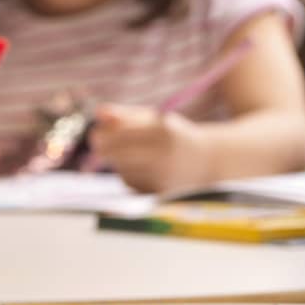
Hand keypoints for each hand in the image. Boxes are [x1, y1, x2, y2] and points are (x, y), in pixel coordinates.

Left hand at [88, 104, 210, 193]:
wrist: (209, 162)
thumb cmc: (174, 136)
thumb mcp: (154, 119)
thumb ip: (125, 115)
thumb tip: (99, 112)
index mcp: (164, 132)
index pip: (120, 135)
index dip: (102, 134)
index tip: (94, 134)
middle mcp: (165, 156)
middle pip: (117, 154)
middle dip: (104, 149)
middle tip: (98, 145)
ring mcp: (164, 176)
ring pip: (122, 169)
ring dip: (119, 162)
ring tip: (134, 156)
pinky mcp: (161, 192)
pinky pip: (132, 183)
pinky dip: (130, 175)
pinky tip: (144, 170)